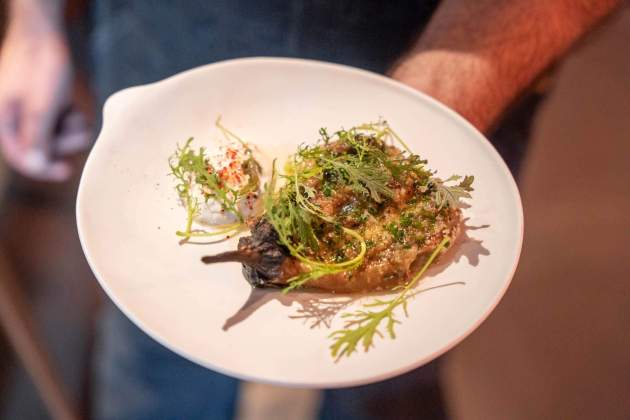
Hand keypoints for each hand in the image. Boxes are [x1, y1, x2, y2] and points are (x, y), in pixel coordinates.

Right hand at [0, 23, 89, 181]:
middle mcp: (15, 123)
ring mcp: (32, 117)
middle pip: (44, 152)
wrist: (44, 35)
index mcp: (2, 123)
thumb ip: (37, 138)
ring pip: (58, 141)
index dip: (44, 170)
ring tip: (71, 113)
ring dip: (70, 130)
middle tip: (73, 124)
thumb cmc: (38, 66)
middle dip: (63, 141)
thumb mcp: (40, 105)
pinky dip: (71, 121)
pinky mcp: (46, 112)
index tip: (67, 172)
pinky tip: (71, 107)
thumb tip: (34, 167)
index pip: (22, 159)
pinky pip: (63, 128)